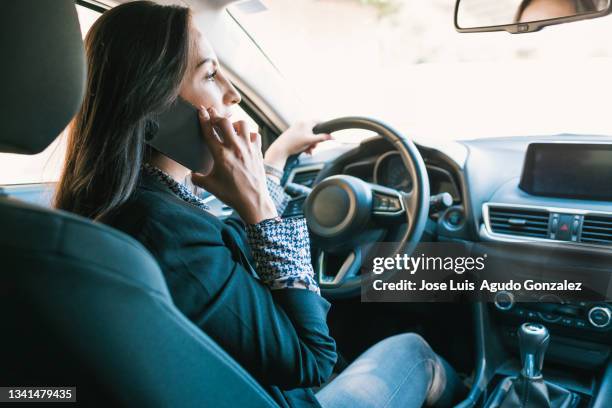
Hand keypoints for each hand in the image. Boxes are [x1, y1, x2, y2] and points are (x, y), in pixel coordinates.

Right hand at [191, 106, 276, 224]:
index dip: (203, 118)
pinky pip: (255, 135)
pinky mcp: (258, 152)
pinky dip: (249, 134)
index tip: (201, 110)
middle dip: (217, 116)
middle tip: (213, 114)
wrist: (253, 201)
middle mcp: (235, 148)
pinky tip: (245, 139)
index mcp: (220, 155)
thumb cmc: (230, 194)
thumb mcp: (209, 186)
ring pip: (242, 124)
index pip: (209, 131)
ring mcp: (248, 148)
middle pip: (224, 122)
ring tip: (230, 128)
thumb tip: (192, 174)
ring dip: (234, 123)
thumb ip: (197, 178)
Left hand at [264, 120, 331, 169]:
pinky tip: (305, 150)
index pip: (319, 121)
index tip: (329, 132)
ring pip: (309, 136)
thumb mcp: (310, 141)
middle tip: (314, 146)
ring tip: (308, 150)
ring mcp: (296, 129)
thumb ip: (322, 138)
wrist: (280, 149)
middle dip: (316, 140)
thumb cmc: (293, 144)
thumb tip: (332, 137)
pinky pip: (303, 138)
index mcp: (305, 122)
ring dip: (311, 144)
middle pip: (314, 131)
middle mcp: (301, 124)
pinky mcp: (293, 134)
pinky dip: (305, 144)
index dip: (325, 127)